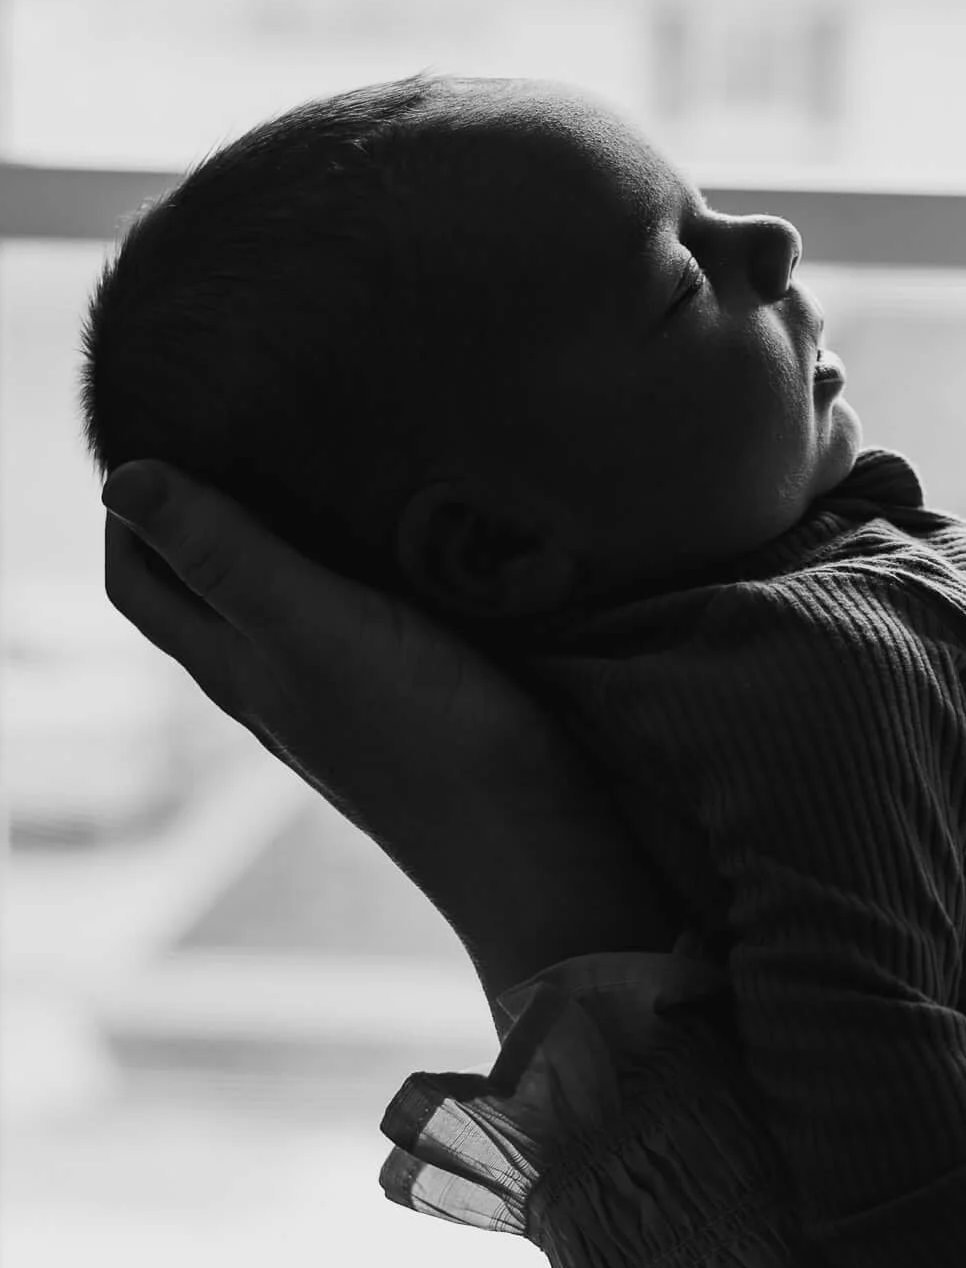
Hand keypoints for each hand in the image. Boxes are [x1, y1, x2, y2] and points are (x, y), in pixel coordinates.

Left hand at [102, 462, 684, 1012]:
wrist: (540, 847)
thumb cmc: (427, 739)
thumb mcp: (314, 629)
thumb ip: (228, 557)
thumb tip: (123, 480)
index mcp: (235, 669)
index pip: (139, 581)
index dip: (132, 507)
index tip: (167, 423)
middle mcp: (276, 685)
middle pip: (203, 588)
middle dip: (198, 506)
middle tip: (238, 420)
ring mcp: (345, 697)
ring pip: (279, 602)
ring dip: (277, 530)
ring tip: (311, 453)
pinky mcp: (411, 698)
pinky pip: (352, 618)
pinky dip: (348, 562)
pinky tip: (394, 531)